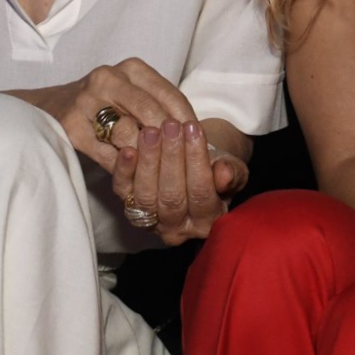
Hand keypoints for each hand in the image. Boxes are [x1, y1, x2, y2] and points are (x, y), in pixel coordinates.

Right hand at [6, 58, 197, 172]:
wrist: (51, 108)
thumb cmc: (105, 105)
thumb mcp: (135, 96)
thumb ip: (164, 111)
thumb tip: (206, 144)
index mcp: (131, 68)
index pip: (171, 97)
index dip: (189, 126)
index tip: (200, 148)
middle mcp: (108, 78)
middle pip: (153, 115)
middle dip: (171, 144)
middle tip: (184, 166)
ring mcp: (86, 101)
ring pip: (130, 136)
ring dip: (147, 158)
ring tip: (159, 172)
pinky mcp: (71, 127)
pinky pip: (108, 154)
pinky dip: (125, 168)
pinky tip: (135, 175)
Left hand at [111, 118, 249, 246]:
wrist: (193, 167)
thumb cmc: (215, 168)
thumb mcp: (233, 168)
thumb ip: (232, 172)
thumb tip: (225, 173)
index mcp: (206, 222)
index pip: (201, 194)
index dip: (197, 160)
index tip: (194, 128)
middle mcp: (177, 229)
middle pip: (172, 197)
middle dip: (171, 158)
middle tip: (171, 126)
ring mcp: (150, 221)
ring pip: (146, 196)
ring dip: (148, 161)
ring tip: (151, 132)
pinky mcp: (127, 207)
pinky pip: (122, 192)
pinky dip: (123, 171)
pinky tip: (128, 149)